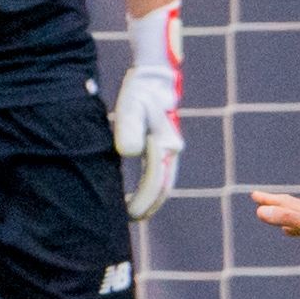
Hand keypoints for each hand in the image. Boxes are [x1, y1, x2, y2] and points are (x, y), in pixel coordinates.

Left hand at [113, 1, 183, 219]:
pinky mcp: (163, 145)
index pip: (155, 182)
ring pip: (163, 182)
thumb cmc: (140, 90)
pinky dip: (150, 187)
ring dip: (150, 200)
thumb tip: (129, 153)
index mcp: (165, 145)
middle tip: (129, 221)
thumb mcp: (131, 106)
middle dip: (148, 206)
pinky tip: (135, 193)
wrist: (154, 76)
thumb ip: (129, 128)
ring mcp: (170, 149)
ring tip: (133, 213)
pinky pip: (158, 173)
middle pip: (163, 188)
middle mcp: (172, 150)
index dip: (142, 201)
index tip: (127, 215)